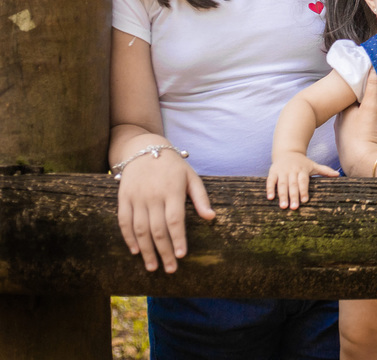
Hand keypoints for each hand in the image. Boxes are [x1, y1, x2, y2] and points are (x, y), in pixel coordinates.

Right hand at [116, 149, 214, 272]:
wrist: (144, 150)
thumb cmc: (173, 167)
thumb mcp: (191, 177)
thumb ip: (201, 198)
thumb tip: (211, 218)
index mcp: (172, 191)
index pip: (175, 220)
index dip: (178, 239)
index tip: (182, 255)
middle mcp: (153, 195)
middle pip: (157, 229)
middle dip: (164, 251)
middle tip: (170, 269)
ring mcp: (136, 197)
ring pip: (140, 229)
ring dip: (146, 250)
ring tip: (153, 266)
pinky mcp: (123, 198)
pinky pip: (124, 222)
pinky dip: (129, 238)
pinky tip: (136, 251)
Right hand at [266, 151, 338, 208]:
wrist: (287, 151)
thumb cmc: (302, 162)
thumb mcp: (313, 165)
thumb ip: (324, 170)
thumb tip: (338, 175)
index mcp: (302, 170)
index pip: (303, 181)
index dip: (304, 190)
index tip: (304, 200)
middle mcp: (292, 171)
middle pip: (293, 184)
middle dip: (293, 196)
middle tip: (294, 208)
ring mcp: (282, 171)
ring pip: (282, 184)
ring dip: (282, 195)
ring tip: (283, 207)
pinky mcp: (273, 172)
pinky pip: (270, 181)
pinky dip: (270, 189)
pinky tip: (270, 198)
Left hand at [333, 70, 376, 175]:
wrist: (362, 163)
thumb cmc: (364, 134)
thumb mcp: (371, 107)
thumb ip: (373, 87)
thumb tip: (373, 66)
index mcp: (343, 111)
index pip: (349, 96)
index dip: (357, 90)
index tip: (365, 85)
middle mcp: (340, 124)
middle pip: (351, 110)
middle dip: (360, 105)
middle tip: (373, 100)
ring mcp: (343, 137)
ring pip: (353, 123)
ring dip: (362, 120)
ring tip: (375, 117)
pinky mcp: (349, 148)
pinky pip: (356, 135)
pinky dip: (362, 132)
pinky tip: (371, 134)